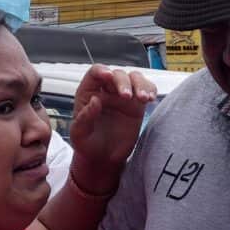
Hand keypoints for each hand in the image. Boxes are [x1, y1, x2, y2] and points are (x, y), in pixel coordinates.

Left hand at [68, 65, 156, 192]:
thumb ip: (84, 117)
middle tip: (126, 97)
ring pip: (134, 78)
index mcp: (88, 92)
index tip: (108, 76)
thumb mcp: (79, 134)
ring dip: (140, 84)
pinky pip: (146, 90)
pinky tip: (150, 99)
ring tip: (144, 98)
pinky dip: (150, 90)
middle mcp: (107, 90)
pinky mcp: (137, 105)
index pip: (95, 73)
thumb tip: (95, 100)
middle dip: (123, 82)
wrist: (103, 158)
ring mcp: (123, 96)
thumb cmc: (87, 144)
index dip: (102, 71)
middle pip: (117, 74)